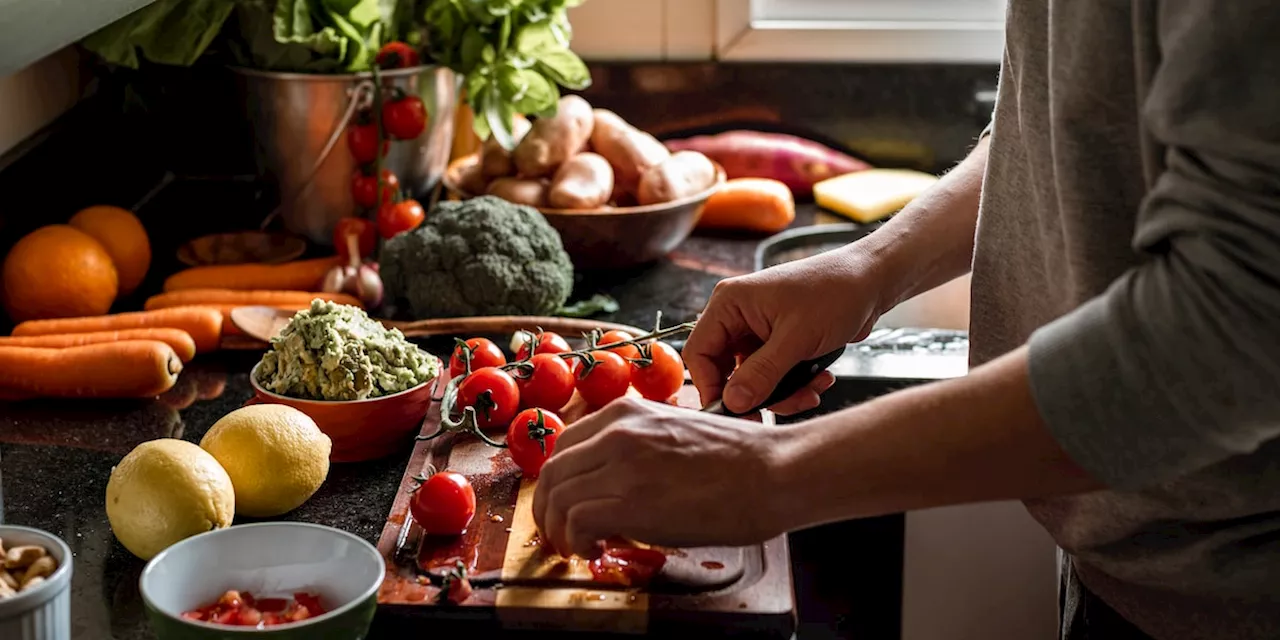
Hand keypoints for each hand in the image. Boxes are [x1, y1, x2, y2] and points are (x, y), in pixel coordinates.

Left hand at [531, 397, 788, 557]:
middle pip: (552, 472)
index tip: (566, 503)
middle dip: (549, 508)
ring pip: (557, 497)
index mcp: (626, 412)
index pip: (565, 445)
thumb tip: (617, 480)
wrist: (773, 471)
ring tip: (578, 547)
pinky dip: (576, 541)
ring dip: (559, 529)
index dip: (559, 481)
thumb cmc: (739, 458)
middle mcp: (617, 432)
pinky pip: (576, 522)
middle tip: (560, 533)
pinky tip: (595, 549)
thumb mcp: (675, 432)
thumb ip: (639, 445)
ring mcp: (621, 465)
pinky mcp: (630, 501)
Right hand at [686, 246, 886, 414]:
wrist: (872, 281)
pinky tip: (820, 379)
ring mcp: (759, 329)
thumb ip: (761, 373)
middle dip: (756, 393)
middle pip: (727, 370)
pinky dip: (795, 384)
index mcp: (730, 303)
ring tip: (811, 391)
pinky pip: (774, 374)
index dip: (711, 386)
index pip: (700, 353)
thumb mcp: (797, 338)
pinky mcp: (778, 341)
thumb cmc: (836, 291)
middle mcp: (739, 316)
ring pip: (753, 378)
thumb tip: (732, 402)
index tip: (733, 412)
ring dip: (782, 392)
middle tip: (779, 409)